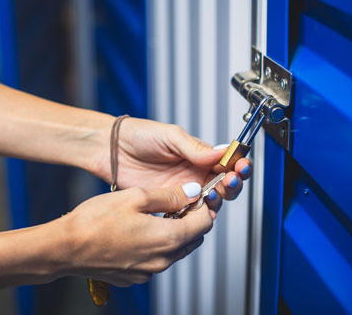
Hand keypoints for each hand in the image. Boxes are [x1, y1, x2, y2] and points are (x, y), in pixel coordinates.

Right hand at [60, 183, 214, 285]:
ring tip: (154, 215)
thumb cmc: (95, 221)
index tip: (192, 194)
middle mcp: (163, 260)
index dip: (202, 205)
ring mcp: (149, 271)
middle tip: (174, 202)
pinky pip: (156, 260)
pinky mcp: (135, 276)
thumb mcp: (136, 197)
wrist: (66, 248)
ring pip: (175, 250)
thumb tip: (192, 192)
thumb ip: (168, 195)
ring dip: (173, 233)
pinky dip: (155, 245)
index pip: (205, 223)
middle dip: (190, 219)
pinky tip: (137, 231)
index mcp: (167, 238)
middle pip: (193, 239)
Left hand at [92, 118, 251, 202]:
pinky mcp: (167, 203)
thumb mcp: (170, 135)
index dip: (238, 166)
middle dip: (232, 186)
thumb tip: (221, 152)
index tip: (241, 167)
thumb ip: (195, 147)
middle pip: (225, 186)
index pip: (227, 163)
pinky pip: (187, 215)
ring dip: (216, 202)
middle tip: (228, 182)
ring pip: (209, 203)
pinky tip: (194, 211)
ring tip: (211, 195)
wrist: (110, 149)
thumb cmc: (138, 135)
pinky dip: (194, 216)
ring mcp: (181, 190)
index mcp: (198, 155)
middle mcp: (193, 174)